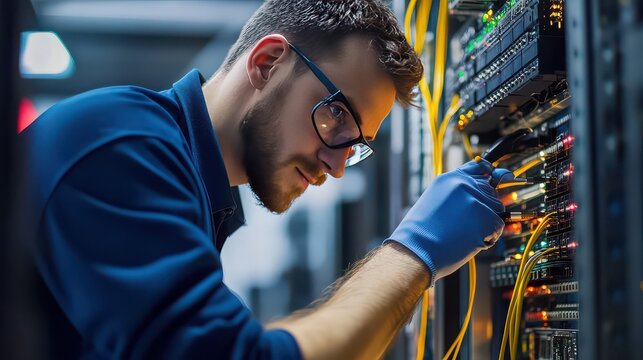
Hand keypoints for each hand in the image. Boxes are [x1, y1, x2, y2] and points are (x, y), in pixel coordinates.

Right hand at [386, 159, 505, 286]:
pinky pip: (498, 226)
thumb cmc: (422, 233)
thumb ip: (458, 192)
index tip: (491, 180)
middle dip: (485, 207)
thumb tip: (484, 187)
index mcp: (450, 179)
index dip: (488, 175)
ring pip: (497, 208)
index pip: (480, 166)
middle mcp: (464, 184)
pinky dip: (488, 236)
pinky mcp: (486, 217)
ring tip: (463, 231)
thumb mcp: (435, 201)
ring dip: (486, 222)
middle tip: (464, 222)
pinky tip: (468, 240)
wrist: (416, 250)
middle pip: (491, 191)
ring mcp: (475, 200)